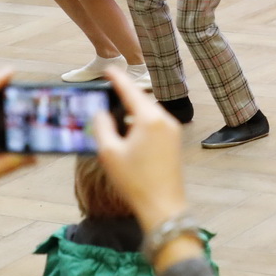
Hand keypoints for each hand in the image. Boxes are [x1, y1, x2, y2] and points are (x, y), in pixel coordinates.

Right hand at [91, 69, 187, 232]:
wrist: (164, 206)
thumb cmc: (135, 181)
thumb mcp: (109, 153)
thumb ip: (102, 127)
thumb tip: (101, 113)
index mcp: (149, 118)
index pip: (130, 90)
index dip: (117, 78)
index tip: (108, 68)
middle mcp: (165, 120)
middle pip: (140, 101)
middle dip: (124, 96)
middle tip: (107, 91)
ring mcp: (172, 131)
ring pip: (148, 113)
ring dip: (132, 111)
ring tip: (114, 114)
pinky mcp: (174, 142)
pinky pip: (155, 124)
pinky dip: (140, 123)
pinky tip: (129, 133)